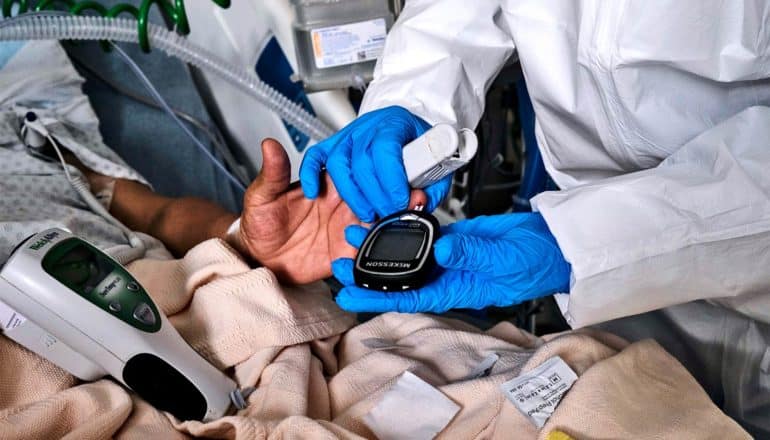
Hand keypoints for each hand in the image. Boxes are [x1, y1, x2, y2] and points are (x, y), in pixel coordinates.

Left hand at [239, 139, 427, 284]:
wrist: (261, 259)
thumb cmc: (261, 224)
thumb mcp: (261, 197)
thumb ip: (271, 174)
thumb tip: (269, 145)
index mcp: (327, 182)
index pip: (354, 168)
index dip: (365, 170)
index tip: (370, 176)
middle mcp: (344, 201)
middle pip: (375, 191)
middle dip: (387, 192)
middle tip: (392, 198)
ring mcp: (349, 225)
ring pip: (380, 216)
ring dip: (391, 216)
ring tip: (394, 219)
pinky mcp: (349, 249)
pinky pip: (371, 245)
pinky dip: (379, 244)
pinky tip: (379, 244)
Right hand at [299, 106, 451, 221]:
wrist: (411, 133)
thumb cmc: (422, 149)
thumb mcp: (437, 166)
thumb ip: (430, 189)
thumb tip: (416, 205)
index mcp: (395, 123)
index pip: (386, 149)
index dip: (392, 181)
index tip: (401, 202)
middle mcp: (369, 127)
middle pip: (361, 161)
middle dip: (376, 196)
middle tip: (388, 214)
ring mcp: (348, 135)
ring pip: (338, 164)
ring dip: (352, 195)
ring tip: (368, 213)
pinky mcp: (334, 145)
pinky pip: (315, 157)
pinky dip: (311, 175)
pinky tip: (315, 192)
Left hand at [331, 213, 570, 312]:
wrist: (550, 243)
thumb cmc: (534, 262)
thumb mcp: (504, 260)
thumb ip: (473, 254)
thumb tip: (441, 249)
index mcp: (455, 289)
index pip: (407, 297)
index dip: (374, 297)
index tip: (346, 294)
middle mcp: (446, 274)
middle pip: (399, 276)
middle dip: (366, 270)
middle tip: (337, 259)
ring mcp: (448, 254)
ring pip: (406, 252)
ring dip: (380, 243)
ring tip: (352, 231)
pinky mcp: (454, 235)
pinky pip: (423, 232)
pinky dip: (403, 224)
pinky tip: (383, 214)